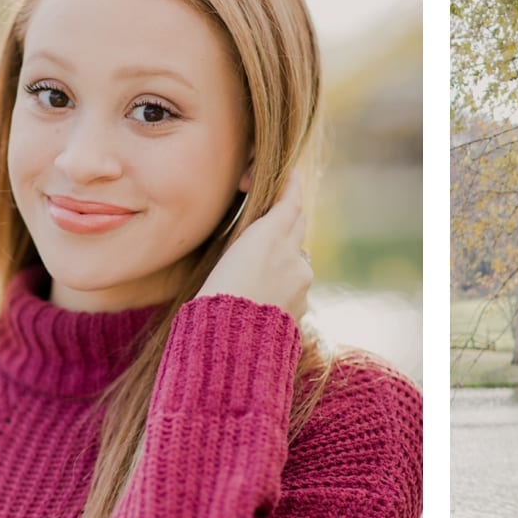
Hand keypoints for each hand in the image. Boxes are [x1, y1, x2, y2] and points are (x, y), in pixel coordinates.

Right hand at [197, 177, 311, 319]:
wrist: (232, 342)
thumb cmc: (214, 299)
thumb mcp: (224, 261)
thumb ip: (253, 245)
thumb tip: (270, 243)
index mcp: (268, 238)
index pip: (289, 203)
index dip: (292, 187)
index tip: (291, 175)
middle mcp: (292, 255)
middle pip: (298, 226)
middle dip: (290, 218)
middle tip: (280, 211)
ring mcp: (301, 281)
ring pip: (298, 260)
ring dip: (285, 259)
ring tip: (261, 270)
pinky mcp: (303, 304)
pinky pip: (297, 287)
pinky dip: (285, 287)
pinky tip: (264, 298)